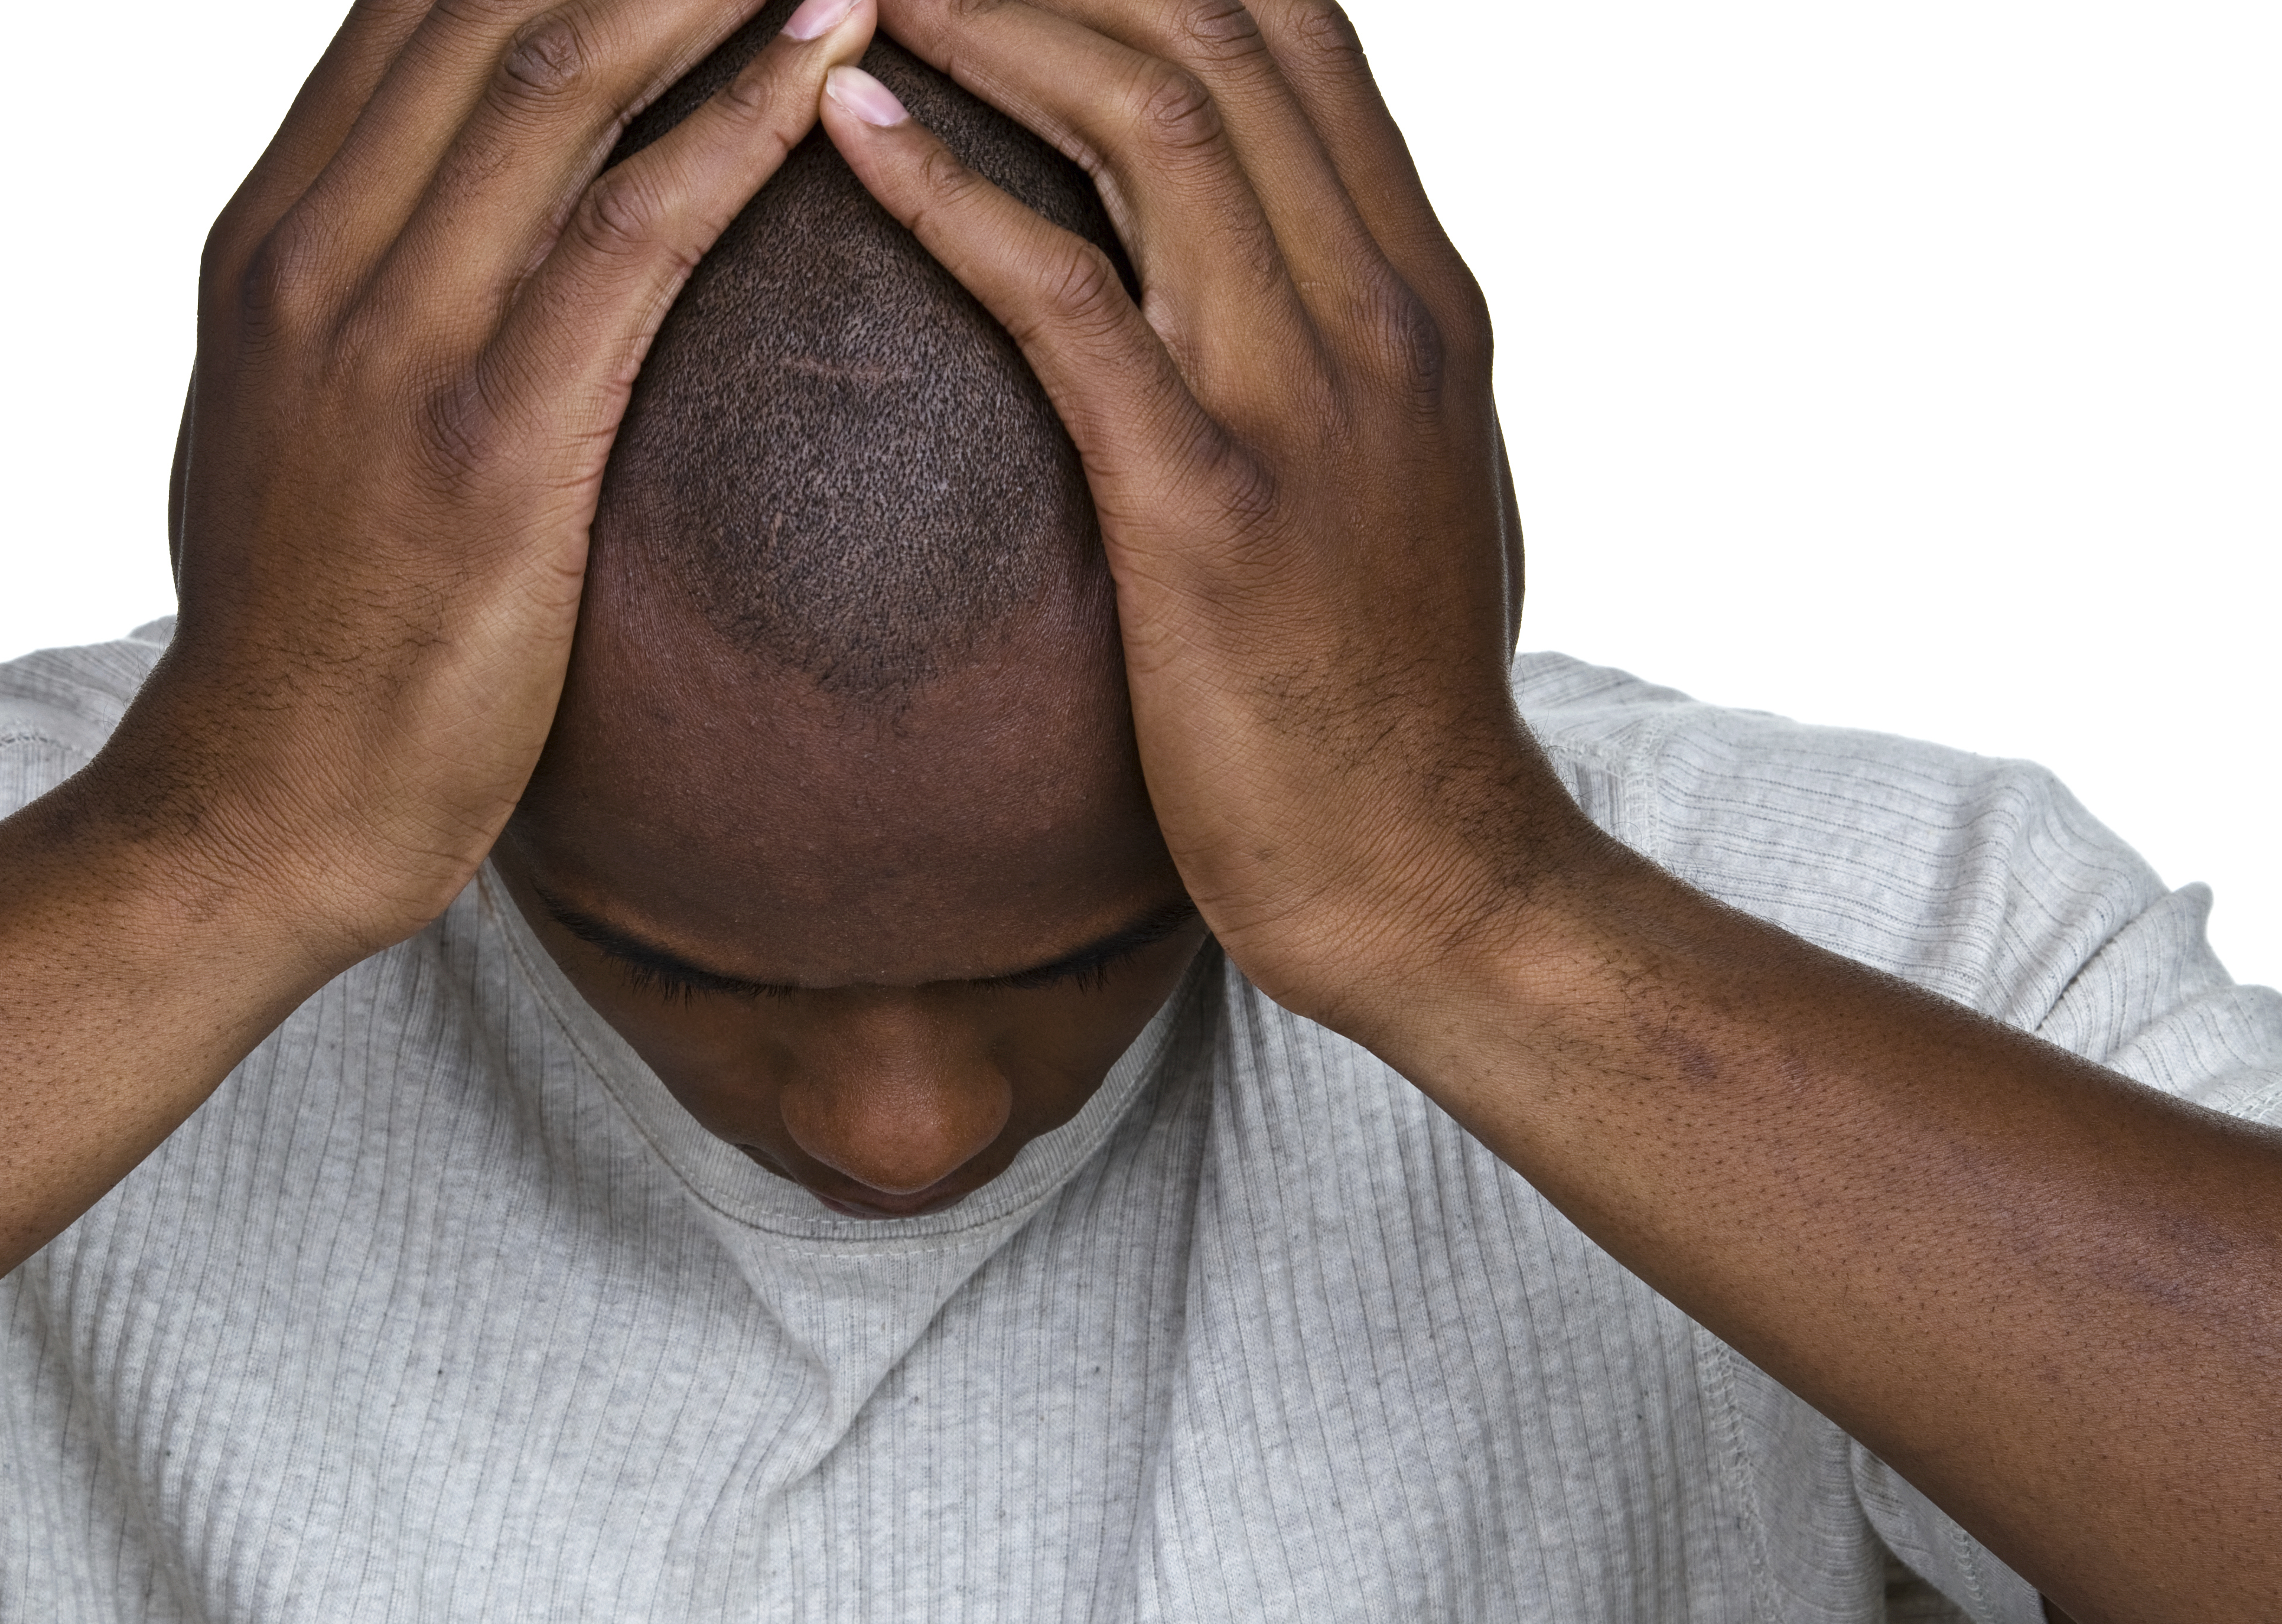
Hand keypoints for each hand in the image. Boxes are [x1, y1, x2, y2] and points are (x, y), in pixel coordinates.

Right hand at [100, 0, 884, 972]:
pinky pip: (633, 231)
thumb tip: (439, 216)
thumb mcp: (288, 423)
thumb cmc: (300, 634)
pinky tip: (838, 45)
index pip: (411, 3)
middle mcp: (317, 254)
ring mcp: (393, 340)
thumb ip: (353, 295)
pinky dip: (745, 119)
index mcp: (272, 239)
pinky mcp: (489, 440)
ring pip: (561, 71)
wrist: (256, 808)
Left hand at [824, 0, 1603, 1032]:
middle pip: (1223, 31)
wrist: (1433, 879)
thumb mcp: (1394, 485)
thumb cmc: (1385, 702)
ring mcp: (1305, 399)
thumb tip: (1251, 285)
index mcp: (1419, 292)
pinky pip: (1066, 301)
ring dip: (996, 21)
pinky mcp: (1209, 508)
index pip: (1297, 36)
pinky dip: (950, 194)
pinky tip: (848, 126)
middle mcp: (1380, 308)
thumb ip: (1336, 360)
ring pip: (1154, 120)